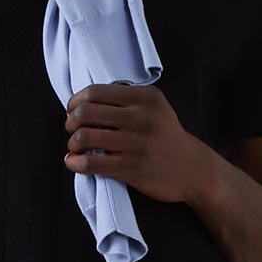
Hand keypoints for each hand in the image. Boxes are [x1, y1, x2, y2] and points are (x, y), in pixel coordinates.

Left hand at [63, 83, 215, 205]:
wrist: (192, 169)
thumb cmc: (165, 137)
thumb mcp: (155, 108)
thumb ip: (126, 100)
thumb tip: (86, 102)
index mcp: (145, 97)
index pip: (94, 92)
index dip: (75, 103)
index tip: (73, 112)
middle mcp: (140, 116)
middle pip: (84, 113)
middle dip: (70, 123)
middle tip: (72, 130)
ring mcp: (135, 143)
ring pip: (83, 137)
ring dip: (72, 144)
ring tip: (76, 148)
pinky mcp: (130, 167)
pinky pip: (90, 163)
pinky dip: (74, 163)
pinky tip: (73, 162)